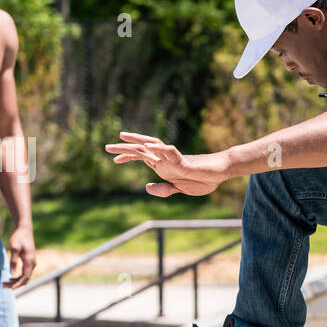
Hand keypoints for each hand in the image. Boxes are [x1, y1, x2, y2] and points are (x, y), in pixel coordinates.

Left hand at [4, 225, 35, 289]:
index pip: (25, 277)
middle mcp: (32, 263)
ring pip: (25, 276)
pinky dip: (18, 277)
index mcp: (29, 261)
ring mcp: (32, 263)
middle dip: (15, 284)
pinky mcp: (29, 261)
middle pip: (25, 279)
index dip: (18, 284)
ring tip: (5, 282)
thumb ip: (13, 261)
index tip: (10, 288)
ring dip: (16, 281)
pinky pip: (25, 273)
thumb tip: (11, 273)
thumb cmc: (18, 238)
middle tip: (3, 285)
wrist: (25, 230)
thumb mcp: (14, 248)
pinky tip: (10, 277)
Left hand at [105, 132, 231, 196]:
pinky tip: (147, 147)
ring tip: (121, 136)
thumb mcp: (179, 189)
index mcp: (163, 167)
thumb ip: (164, 189)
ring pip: (151, 145)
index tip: (114, 161)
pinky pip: (169, 151)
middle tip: (106, 147)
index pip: (142, 157)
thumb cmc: (202, 179)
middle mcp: (165, 160)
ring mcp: (172, 159)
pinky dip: (158, 148)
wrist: (220, 174)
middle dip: (124, 148)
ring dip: (136, 141)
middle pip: (141, 150)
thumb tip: (146, 187)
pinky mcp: (183, 160)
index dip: (128, 157)